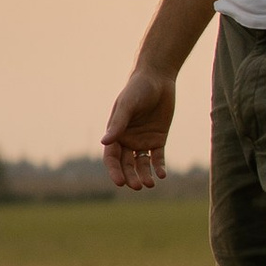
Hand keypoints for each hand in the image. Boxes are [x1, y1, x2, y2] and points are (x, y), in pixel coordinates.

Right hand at [101, 64, 176, 192]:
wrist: (158, 79)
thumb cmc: (137, 89)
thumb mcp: (127, 105)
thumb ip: (117, 123)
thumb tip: (104, 141)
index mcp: (116, 133)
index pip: (112, 157)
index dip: (114, 171)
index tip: (119, 183)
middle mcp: (128, 140)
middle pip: (126, 164)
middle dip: (130, 176)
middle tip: (137, 186)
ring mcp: (143, 140)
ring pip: (141, 164)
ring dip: (144, 175)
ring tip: (150, 184)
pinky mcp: (158, 139)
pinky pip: (157, 157)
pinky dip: (158, 167)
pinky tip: (161, 174)